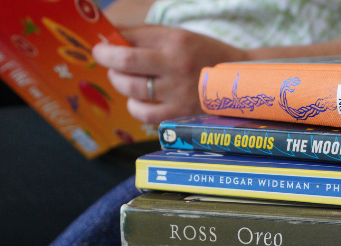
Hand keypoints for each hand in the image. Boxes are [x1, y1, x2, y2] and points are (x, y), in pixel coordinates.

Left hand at [92, 25, 250, 123]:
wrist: (239, 83)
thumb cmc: (204, 56)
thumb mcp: (181, 37)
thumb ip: (147, 35)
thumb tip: (111, 35)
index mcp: (176, 40)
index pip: (131, 38)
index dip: (109, 42)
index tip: (101, 45)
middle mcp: (176, 65)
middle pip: (125, 61)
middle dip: (106, 59)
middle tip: (104, 58)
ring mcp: (177, 92)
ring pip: (130, 88)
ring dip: (119, 81)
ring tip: (124, 78)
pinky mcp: (179, 114)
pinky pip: (143, 113)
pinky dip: (134, 106)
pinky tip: (138, 100)